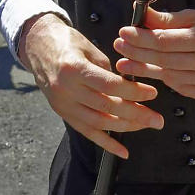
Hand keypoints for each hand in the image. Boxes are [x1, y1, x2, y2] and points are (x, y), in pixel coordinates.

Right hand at [20, 13, 160, 157]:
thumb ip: (108, 71)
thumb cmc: (67, 43)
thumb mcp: (89, 49)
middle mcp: (66, 90)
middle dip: (135, 115)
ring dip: (125, 127)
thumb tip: (129, 89)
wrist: (37, 47)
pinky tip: (122, 151)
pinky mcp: (63, 113)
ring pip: (98, 123)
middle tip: (157, 120)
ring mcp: (63, 104)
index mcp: (74, 69)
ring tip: (145, 126)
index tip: (152, 94)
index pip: (109, 86)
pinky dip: (106, 143)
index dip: (133, 92)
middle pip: (106, 107)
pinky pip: (86, 132)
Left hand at [113, 7, 194, 103]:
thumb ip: (170, 20)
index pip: (164, 41)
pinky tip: (157, 72)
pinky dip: (168, 80)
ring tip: (129, 62)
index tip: (124, 33)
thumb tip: (143, 18)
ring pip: (171, 78)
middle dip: (137, 53)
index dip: (140, 38)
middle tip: (119, 47)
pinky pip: (183, 88)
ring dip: (148, 69)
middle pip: (164, 61)